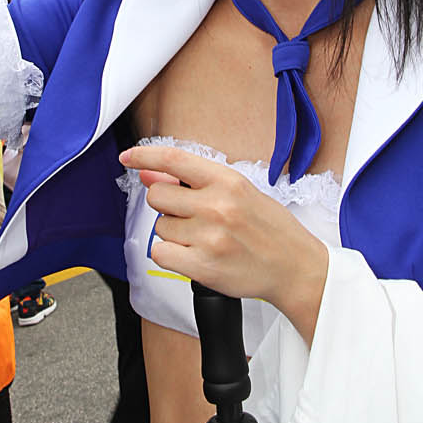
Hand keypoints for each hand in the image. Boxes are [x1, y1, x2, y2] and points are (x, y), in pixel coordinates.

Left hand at [119, 145, 328, 345]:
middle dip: (167, 205)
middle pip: (158, 196)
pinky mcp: (203, 267)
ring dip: (174, 233)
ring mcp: (209, 237)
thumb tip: (150, 173)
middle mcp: (216, 206)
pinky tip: (193, 254)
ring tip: (204, 238)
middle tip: (191, 215)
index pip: (173, 160)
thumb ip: (194, 182)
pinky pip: (161, 253)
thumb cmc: (269, 228)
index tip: (128, 157)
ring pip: (160, 227)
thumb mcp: (239, 192)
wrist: (294, 266)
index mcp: (227, 181)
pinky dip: (170, 255)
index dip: (144, 156)